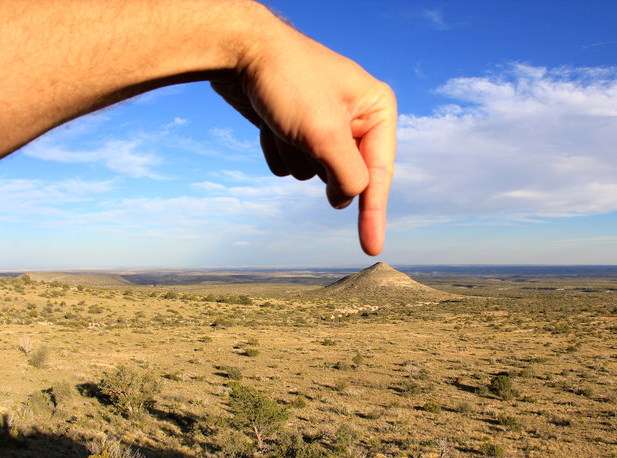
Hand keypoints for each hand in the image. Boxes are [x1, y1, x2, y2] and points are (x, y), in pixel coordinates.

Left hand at [212, 20, 395, 255]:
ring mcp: (325, 124)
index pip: (380, 173)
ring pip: (314, 172)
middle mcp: (357, 117)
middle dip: (318, 161)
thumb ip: (347, 176)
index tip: (372, 249)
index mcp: (377, 109)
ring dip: (293, 155)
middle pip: (345, 174)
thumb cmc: (287, 82)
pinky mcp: (297, 130)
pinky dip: (277, 151)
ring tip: (282, 120)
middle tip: (303, 131)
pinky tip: (269, 124)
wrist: (236, 50)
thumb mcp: (325, 135)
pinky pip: (291, 164)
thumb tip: (348, 200)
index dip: (374, 213)